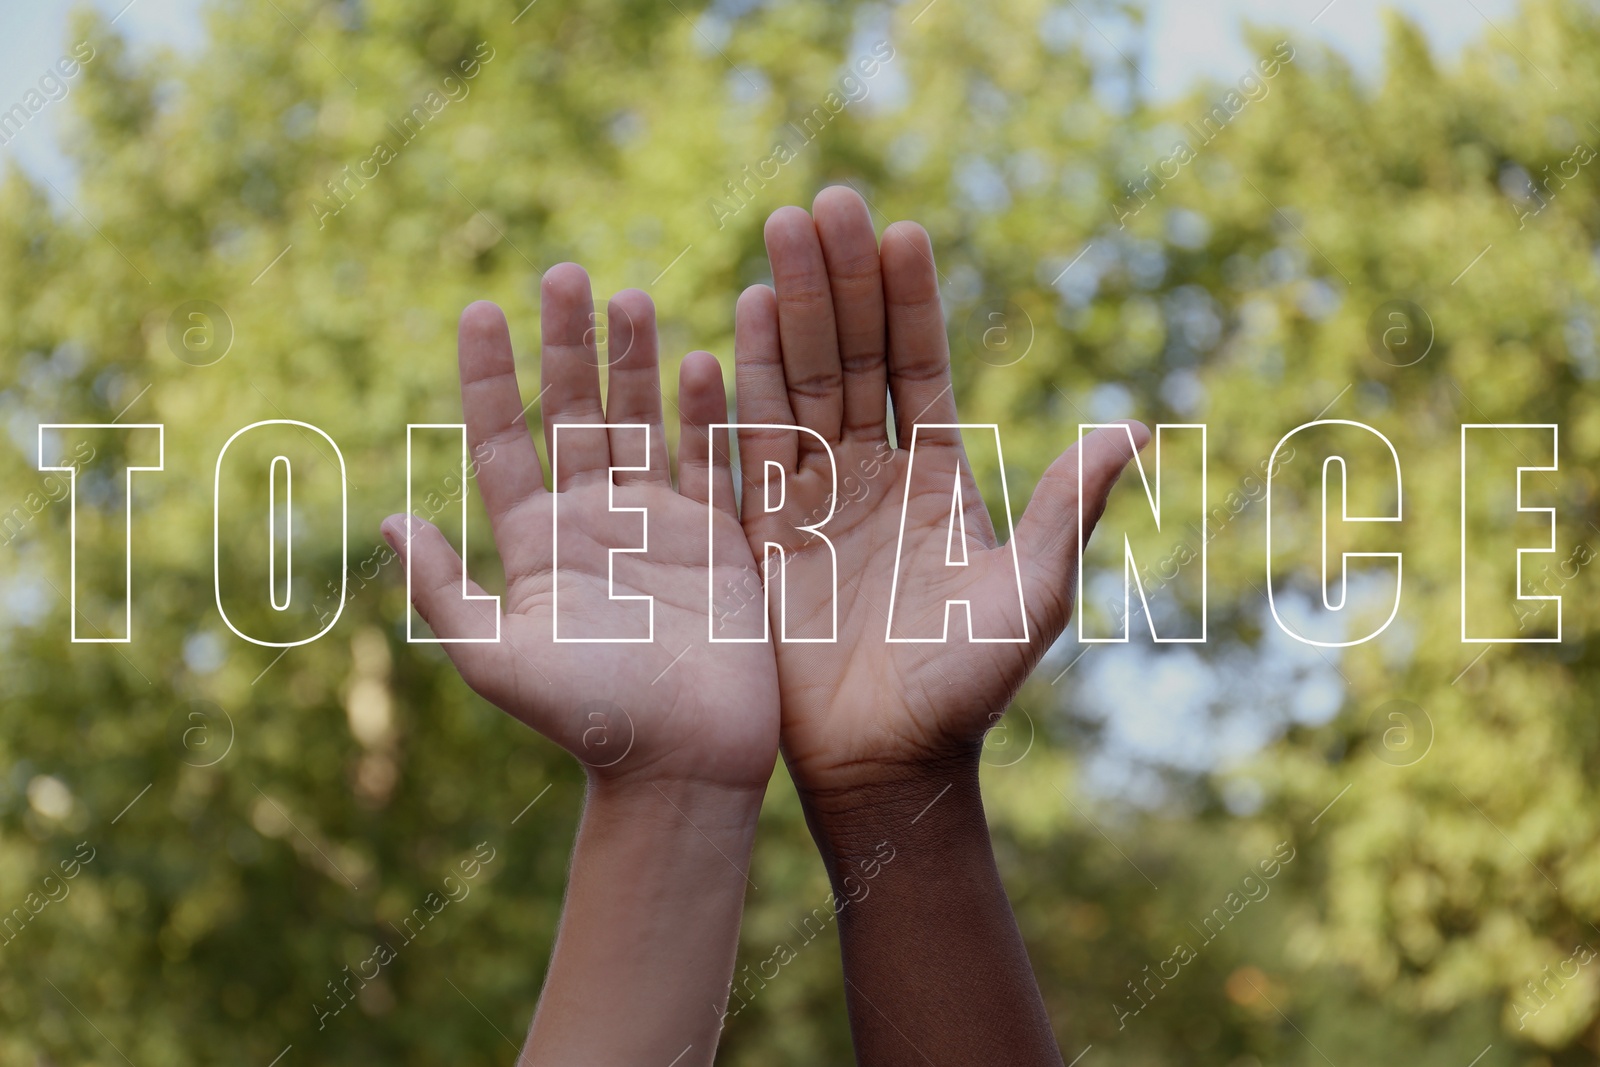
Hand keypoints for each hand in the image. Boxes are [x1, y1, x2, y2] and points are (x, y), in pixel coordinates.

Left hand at [385, 265, 779, 792]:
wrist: (683, 765)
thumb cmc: (587, 719)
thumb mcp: (495, 659)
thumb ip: (445, 590)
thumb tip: (390, 520)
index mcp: (534, 542)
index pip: (503, 441)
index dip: (489, 377)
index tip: (480, 309)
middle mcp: (593, 521)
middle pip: (576, 412)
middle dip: (568, 344)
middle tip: (564, 273)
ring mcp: (660, 525)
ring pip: (643, 422)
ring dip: (635, 361)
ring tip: (628, 297)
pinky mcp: (719, 539)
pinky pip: (713, 459)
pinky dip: (710, 411)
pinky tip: (704, 358)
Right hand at [732, 187, 1144, 795]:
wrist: (884, 764)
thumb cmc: (965, 687)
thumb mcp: (1029, 594)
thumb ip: (1069, 509)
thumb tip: (1137, 426)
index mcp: (938, 476)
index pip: (918, 368)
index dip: (909, 301)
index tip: (902, 232)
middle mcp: (871, 473)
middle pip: (850, 356)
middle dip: (838, 281)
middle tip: (825, 202)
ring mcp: (811, 498)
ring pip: (797, 384)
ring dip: (787, 311)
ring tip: (779, 233)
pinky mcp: (760, 532)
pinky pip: (746, 446)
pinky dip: (740, 386)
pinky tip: (732, 322)